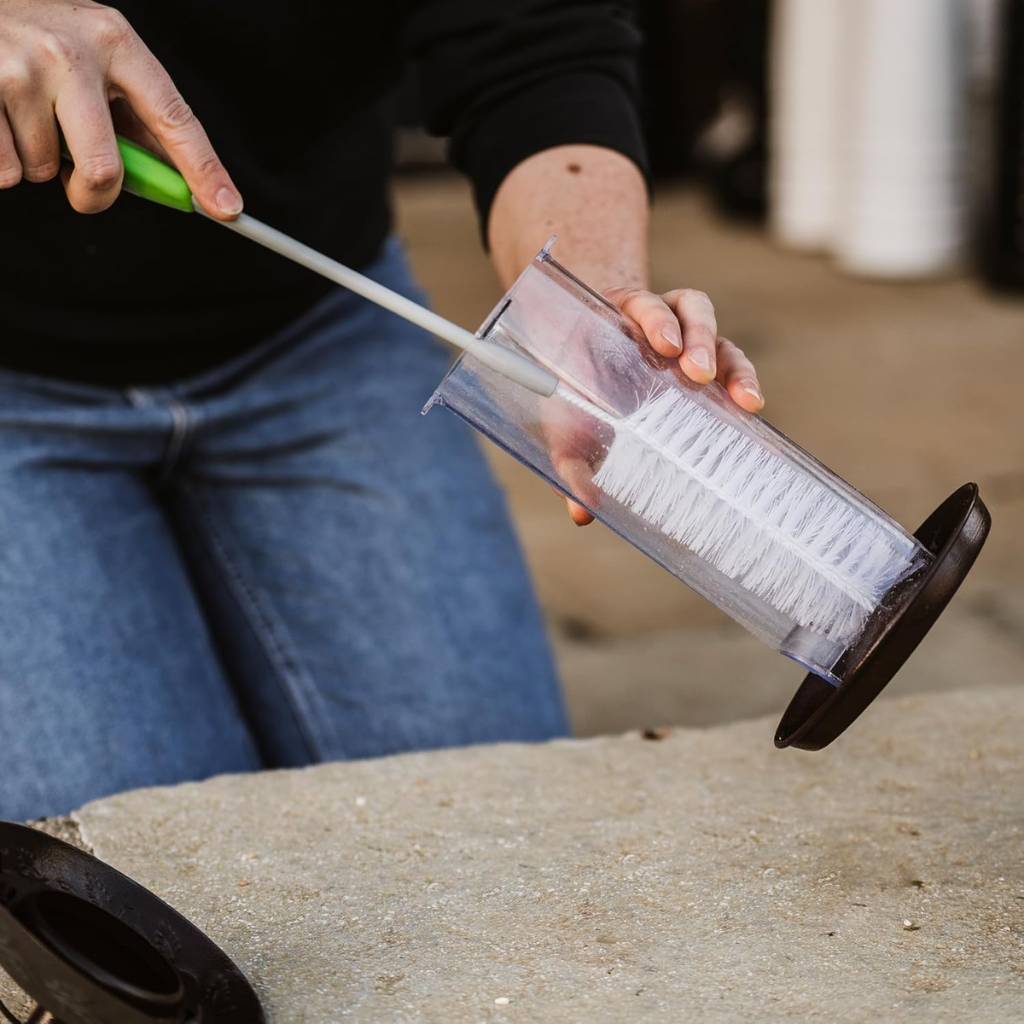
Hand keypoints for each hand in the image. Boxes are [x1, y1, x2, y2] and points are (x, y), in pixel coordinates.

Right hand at [0, 0, 240, 215]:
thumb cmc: (45, 41)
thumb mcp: (101, 60)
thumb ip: (138, 118)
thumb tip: (182, 180)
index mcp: (117, 43)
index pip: (175, 119)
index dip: (204, 171)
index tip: (227, 209)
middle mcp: (72, 53)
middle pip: (105, 169)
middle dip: (95, 194)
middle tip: (85, 186)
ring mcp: (20, 69)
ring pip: (46, 170)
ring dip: (41, 163)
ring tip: (28, 116)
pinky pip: (6, 171)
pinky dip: (6, 162)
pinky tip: (3, 119)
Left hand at [561, 286, 763, 525]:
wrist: (586, 369)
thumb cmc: (575, 396)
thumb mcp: (567, 426)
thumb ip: (571, 462)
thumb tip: (582, 514)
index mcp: (618, 321)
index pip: (644, 306)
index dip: (657, 320)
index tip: (666, 346)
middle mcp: (658, 320)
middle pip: (689, 311)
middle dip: (700, 339)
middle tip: (699, 374)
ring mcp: (686, 336)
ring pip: (720, 337)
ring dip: (731, 363)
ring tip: (742, 400)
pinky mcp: (706, 355)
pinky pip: (731, 358)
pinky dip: (742, 377)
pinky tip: (748, 408)